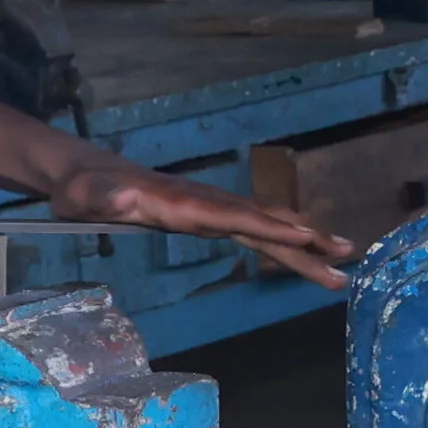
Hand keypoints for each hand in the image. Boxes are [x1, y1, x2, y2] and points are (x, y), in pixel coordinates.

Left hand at [54, 155, 357, 290]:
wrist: (84, 173)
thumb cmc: (81, 190)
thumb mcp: (83, 196)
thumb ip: (105, 197)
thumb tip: (127, 196)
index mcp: (179, 203)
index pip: (231, 216)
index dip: (267, 226)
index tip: (305, 234)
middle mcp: (203, 202)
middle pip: (260, 221)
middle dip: (303, 239)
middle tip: (346, 254)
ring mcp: (208, 206)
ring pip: (263, 223)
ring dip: (303, 239)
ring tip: (343, 254)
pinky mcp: (205, 215)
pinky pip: (251, 227)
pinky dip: (282, 236)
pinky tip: (303, 246)